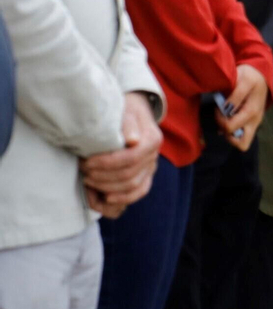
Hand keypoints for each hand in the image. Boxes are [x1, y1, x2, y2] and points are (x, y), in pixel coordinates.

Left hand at [81, 94, 162, 211]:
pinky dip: (123, 198)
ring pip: (132, 186)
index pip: (130, 159)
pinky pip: (139, 192)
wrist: (133, 114)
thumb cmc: (125, 110)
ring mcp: (151, 168)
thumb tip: (132, 140)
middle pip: (129, 175)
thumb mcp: (126, 110)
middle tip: (83, 170)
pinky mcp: (146, 176)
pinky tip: (106, 198)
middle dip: (102, 176)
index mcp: (152, 140)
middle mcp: (154, 156)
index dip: (107, 163)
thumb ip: (128, 123)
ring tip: (88, 179)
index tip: (87, 162)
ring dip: (107, 186)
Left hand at [220, 64, 268, 150]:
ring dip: (229, 133)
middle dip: (226, 133)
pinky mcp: (252, 123)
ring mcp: (254, 124)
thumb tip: (225, 110)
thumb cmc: (251, 77)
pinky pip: (241, 135)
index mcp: (252, 112)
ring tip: (225, 118)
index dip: (220, 120)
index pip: (230, 128)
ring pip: (241, 141)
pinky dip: (232, 131)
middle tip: (222, 118)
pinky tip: (228, 118)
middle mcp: (254, 122)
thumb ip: (236, 96)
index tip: (218, 108)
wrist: (261, 75)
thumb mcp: (244, 80)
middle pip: (241, 143)